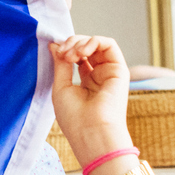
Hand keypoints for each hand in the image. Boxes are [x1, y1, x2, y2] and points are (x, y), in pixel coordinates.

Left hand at [49, 34, 131, 161]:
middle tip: (62, 53)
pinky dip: (93, 42)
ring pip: (96, 44)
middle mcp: (99, 77)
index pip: (76, 57)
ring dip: (80, 43)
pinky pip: (109, 44)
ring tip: (70, 55)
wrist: (92, 132)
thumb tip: (55, 45)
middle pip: (86, 48)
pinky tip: (81, 52)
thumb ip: (60, 64)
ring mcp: (109, 72)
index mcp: (85, 83)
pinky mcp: (119, 69)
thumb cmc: (75, 118)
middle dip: (71, 44)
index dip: (65, 50)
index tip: (55, 52)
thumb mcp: (61, 87)